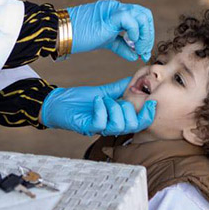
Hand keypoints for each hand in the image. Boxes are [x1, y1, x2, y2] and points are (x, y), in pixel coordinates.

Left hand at [40, 77, 156, 135]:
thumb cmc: (79, 100)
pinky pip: (101, 123)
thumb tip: (136, 80)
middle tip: (113, 98)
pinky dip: (101, 108)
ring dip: (114, 108)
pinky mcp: (87, 127)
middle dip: (128, 108)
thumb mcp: (103, 92)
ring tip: (104, 99)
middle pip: (132, 126)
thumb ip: (119, 89)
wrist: (57, 103)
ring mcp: (99, 128)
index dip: (148, 116)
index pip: (139, 124)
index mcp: (117, 119)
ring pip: (119, 126)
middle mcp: (110, 127)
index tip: (151, 102)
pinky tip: (97, 101)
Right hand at [67, 0, 154, 60]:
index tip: (142, 50)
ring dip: (145, 35)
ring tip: (138, 49)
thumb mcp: (106, 41)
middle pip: (144, 14)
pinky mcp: (109, 16)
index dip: (146, 33)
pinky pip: (130, 19)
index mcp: (116, 11)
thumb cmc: (80, 37)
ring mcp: (113, 9)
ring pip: (141, 15)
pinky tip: (131, 43)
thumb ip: (121, 46)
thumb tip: (135, 56)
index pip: (140, 16)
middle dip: (148, 34)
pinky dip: (135, 32)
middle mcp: (116, 7)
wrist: (61, 33)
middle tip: (143, 50)